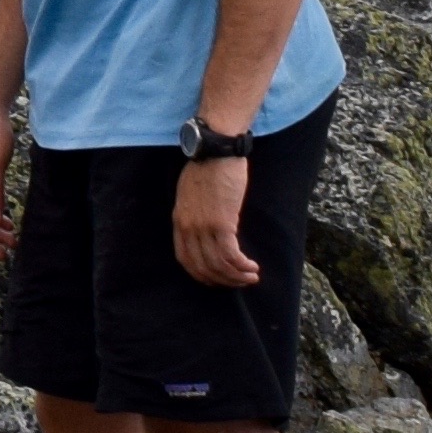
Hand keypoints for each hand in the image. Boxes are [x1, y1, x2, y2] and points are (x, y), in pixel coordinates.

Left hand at [171, 151, 257, 288]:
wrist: (215, 150)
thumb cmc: (207, 168)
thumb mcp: (191, 194)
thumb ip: (195, 215)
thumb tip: (207, 232)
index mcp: (179, 221)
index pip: (185, 259)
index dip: (202, 274)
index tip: (217, 279)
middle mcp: (188, 228)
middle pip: (202, 267)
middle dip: (223, 280)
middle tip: (240, 281)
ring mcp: (203, 227)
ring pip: (218, 265)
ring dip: (236, 276)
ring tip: (251, 276)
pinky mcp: (222, 223)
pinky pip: (230, 255)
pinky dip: (242, 266)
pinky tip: (252, 267)